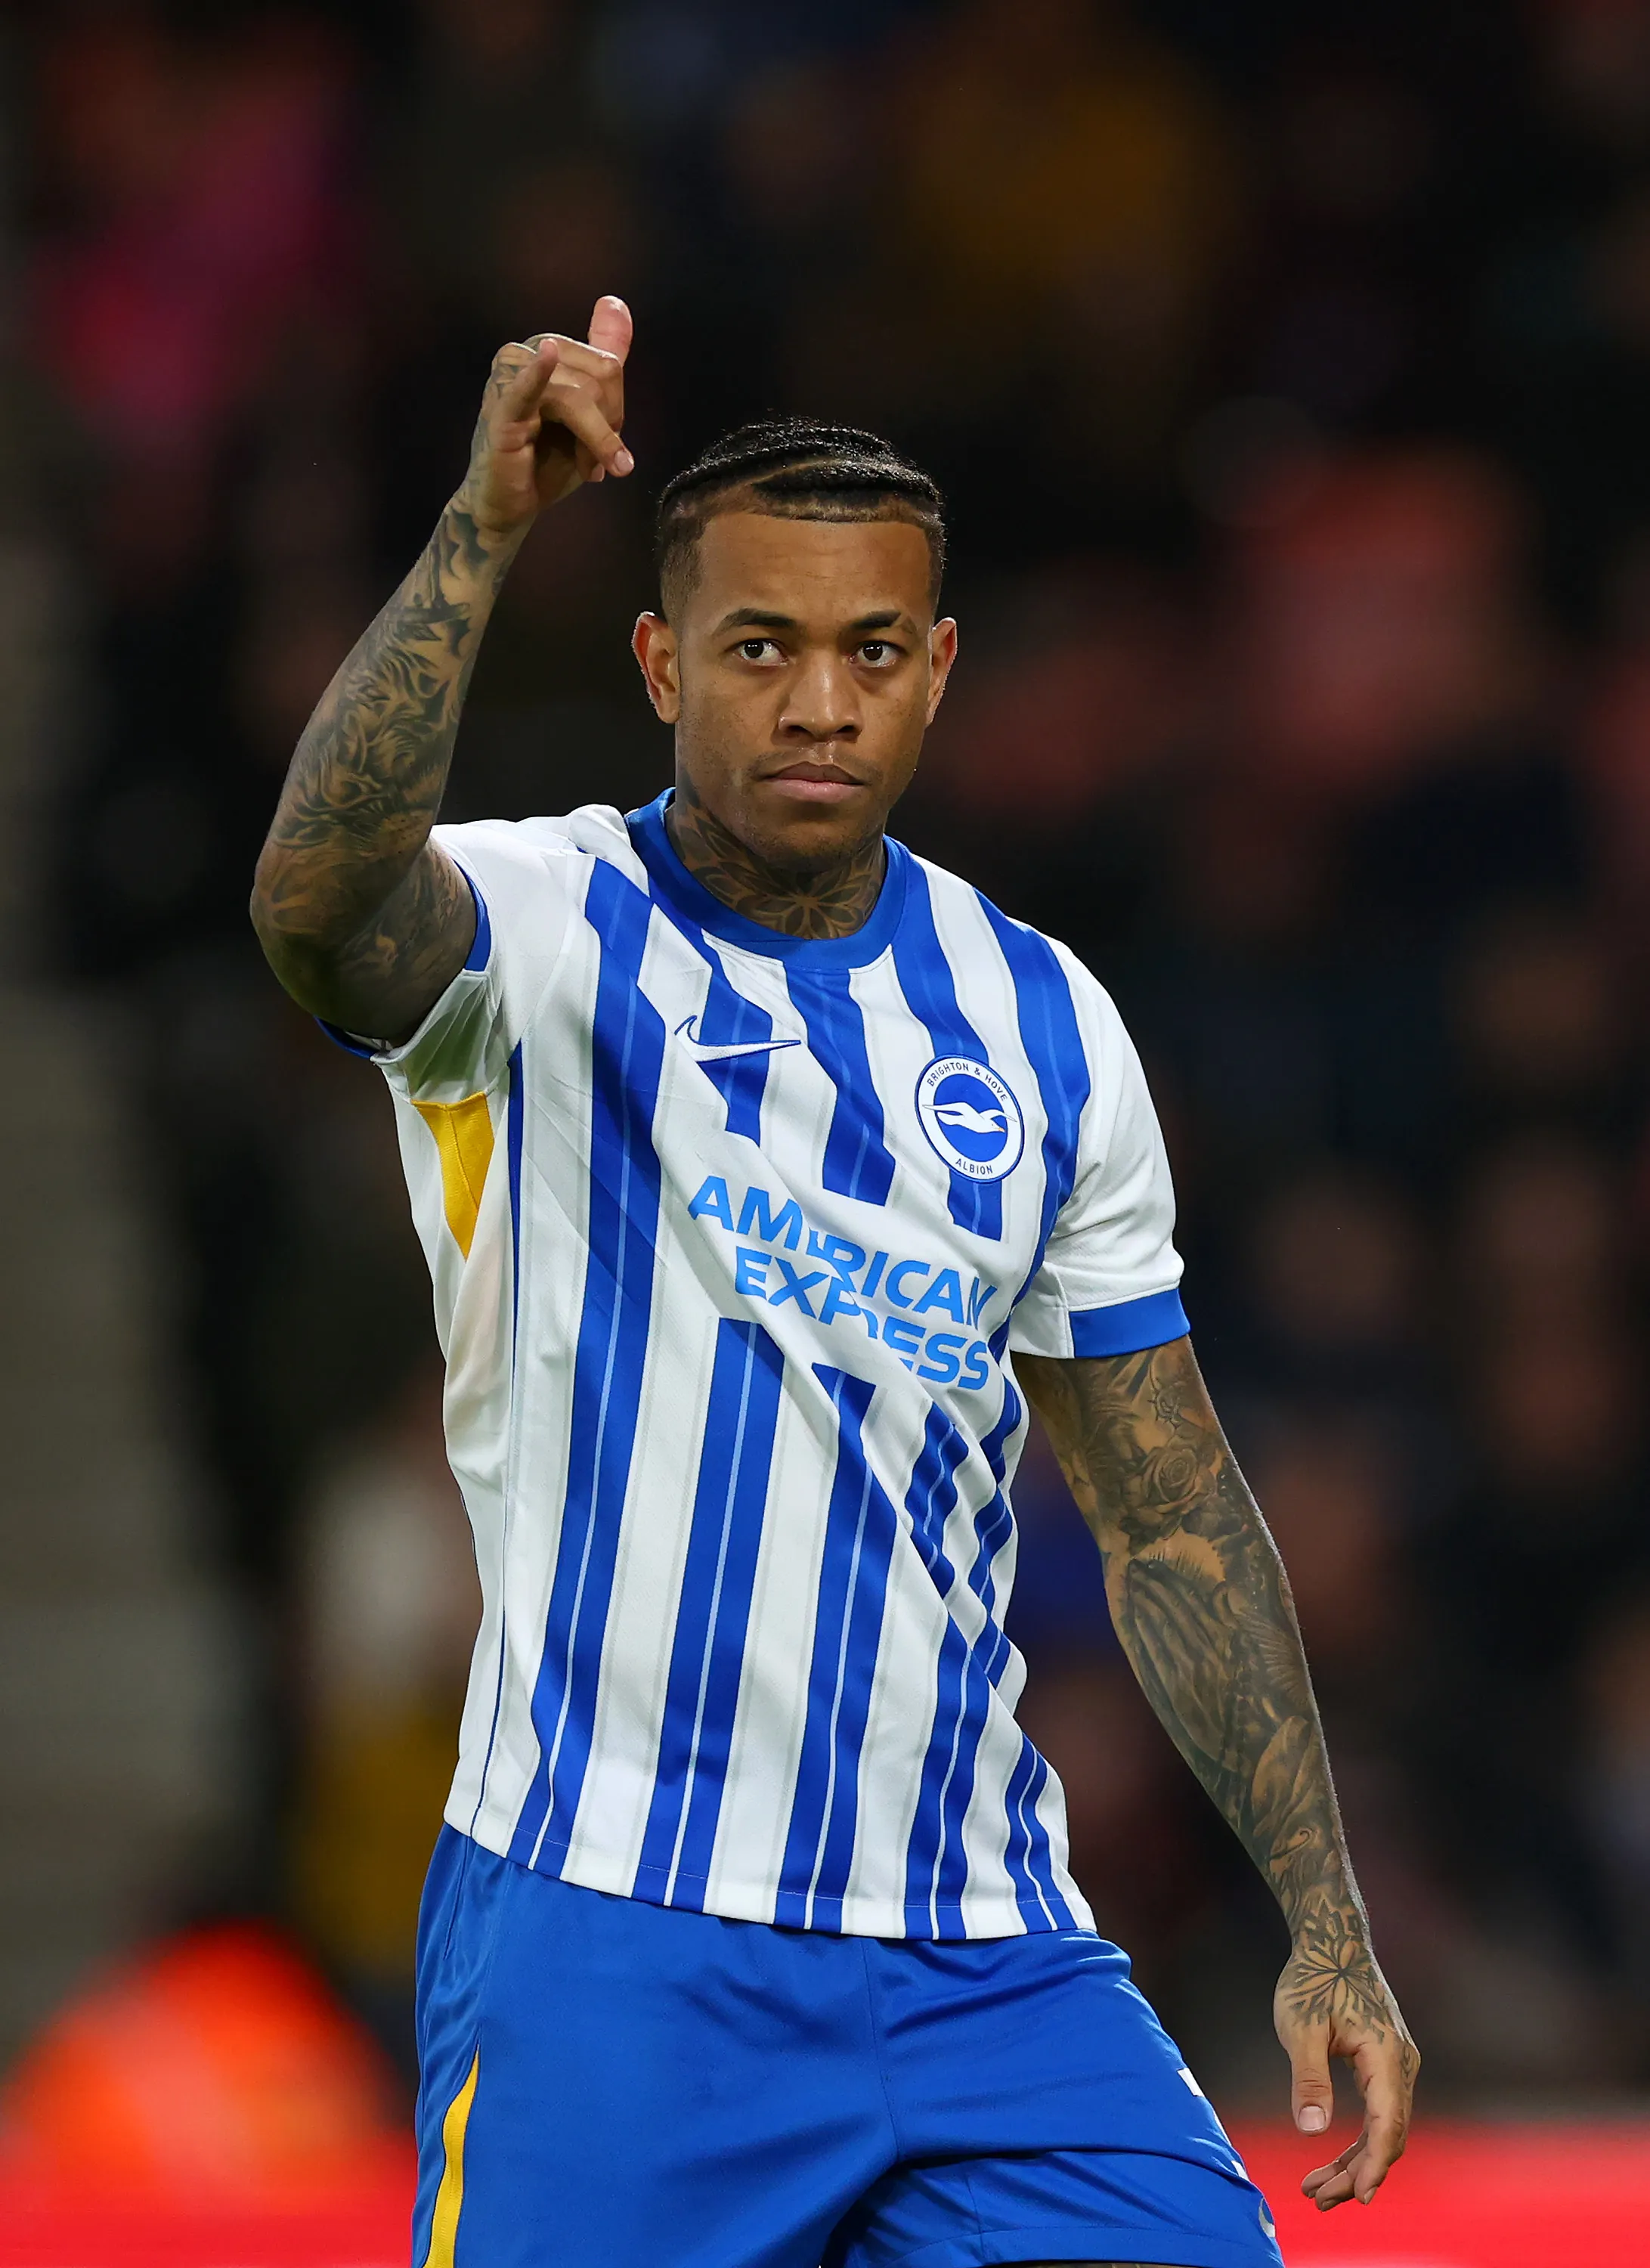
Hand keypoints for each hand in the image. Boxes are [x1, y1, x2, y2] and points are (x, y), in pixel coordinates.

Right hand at [458, 294, 632, 536]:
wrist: (511, 506)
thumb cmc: (547, 460)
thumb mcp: (587, 409)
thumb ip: (604, 355)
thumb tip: (615, 302)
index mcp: (545, 349)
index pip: (607, 363)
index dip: (616, 408)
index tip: (607, 443)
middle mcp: (523, 354)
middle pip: (599, 376)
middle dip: (608, 426)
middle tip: (595, 460)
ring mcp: (507, 381)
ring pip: (578, 396)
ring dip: (594, 441)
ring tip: (589, 469)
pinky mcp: (501, 413)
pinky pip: (523, 390)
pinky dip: (535, 374)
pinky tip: (544, 355)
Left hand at [1274, 1917, 1418, 2209]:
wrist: (1332, 1941)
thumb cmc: (1314, 1978)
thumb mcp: (1301, 2026)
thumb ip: (1309, 2078)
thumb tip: (1312, 2130)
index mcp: (1387, 2056)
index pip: (1387, 2125)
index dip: (1372, 2166)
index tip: (1355, 2198)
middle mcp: (1402, 2065)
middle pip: (1388, 2136)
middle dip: (1355, 2173)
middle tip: (1317, 2200)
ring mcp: (1397, 2065)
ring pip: (1384, 2129)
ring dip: (1354, 2162)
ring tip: (1318, 2190)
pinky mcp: (1385, 2065)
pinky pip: (1378, 2114)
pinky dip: (1358, 2140)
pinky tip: (1334, 2160)